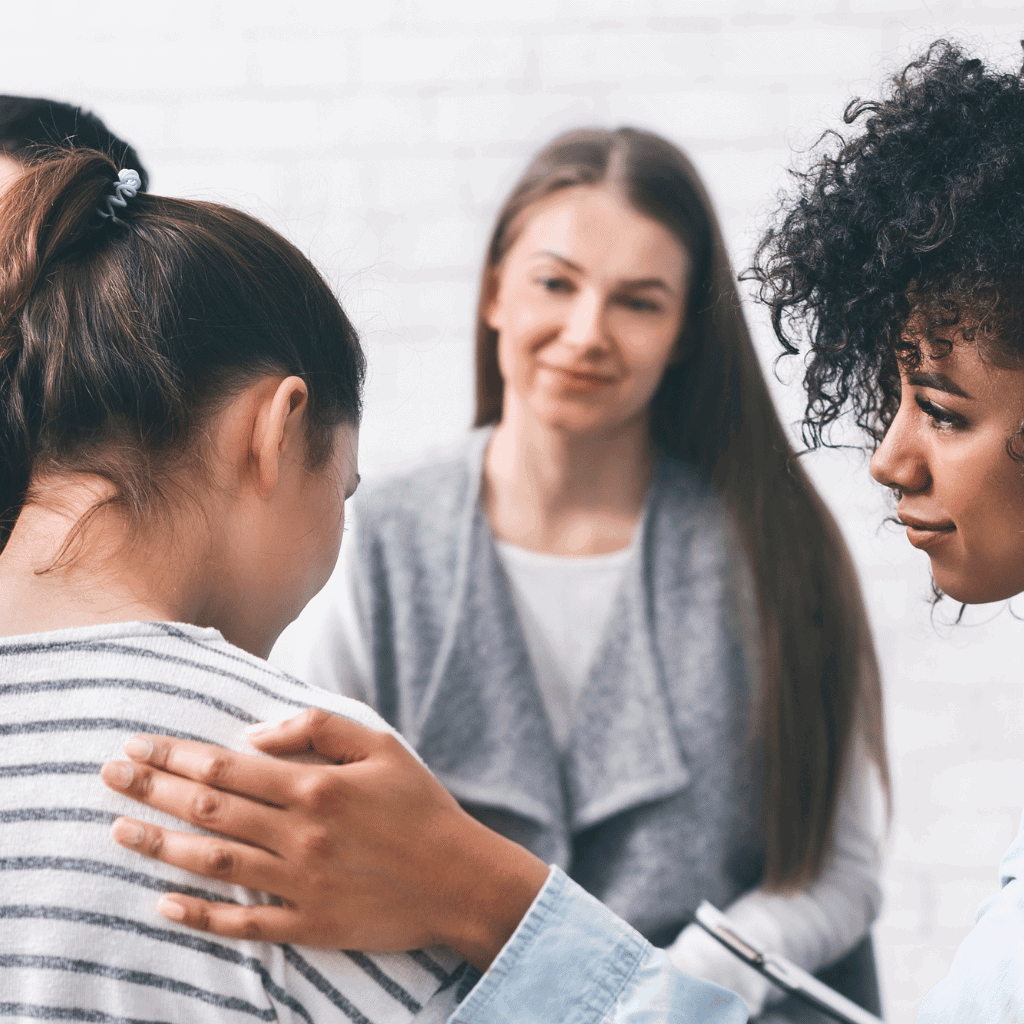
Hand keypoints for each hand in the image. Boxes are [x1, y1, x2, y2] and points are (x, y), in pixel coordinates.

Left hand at [100, 708, 548, 969]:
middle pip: (208, 811)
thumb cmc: (421, 805)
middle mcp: (299, 835)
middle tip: (109, 776)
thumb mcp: (381, 745)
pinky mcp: (308, 925)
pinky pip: (242, 923)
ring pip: (214, 863)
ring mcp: (300, 884)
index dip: (175, 756)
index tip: (137, 745)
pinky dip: (199, 914)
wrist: (460, 880)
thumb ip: (318, 727)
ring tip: (117, 832)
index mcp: (315, 787)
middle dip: (151, 790)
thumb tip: (256, 735)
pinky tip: (163, 903)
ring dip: (160, 846)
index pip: (227, 768)